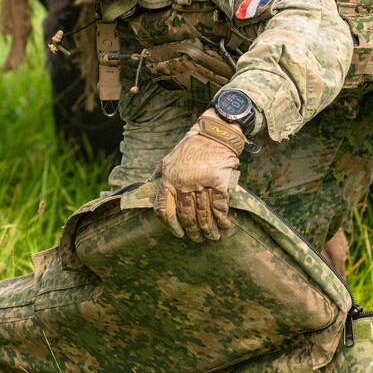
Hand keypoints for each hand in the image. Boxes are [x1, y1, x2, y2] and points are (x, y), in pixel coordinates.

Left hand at [154, 110, 244, 241]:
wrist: (215, 133)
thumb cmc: (192, 146)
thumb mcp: (169, 158)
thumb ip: (159, 174)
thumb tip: (147, 187)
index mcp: (169, 179)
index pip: (165, 209)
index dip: (172, 225)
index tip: (179, 234)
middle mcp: (183, 184)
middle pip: (186, 216)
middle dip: (193, 231)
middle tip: (198, 239)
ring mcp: (202, 184)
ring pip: (204, 215)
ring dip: (209, 229)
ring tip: (213, 237)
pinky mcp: (220, 184)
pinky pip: (220, 208)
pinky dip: (223, 219)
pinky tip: (225, 225)